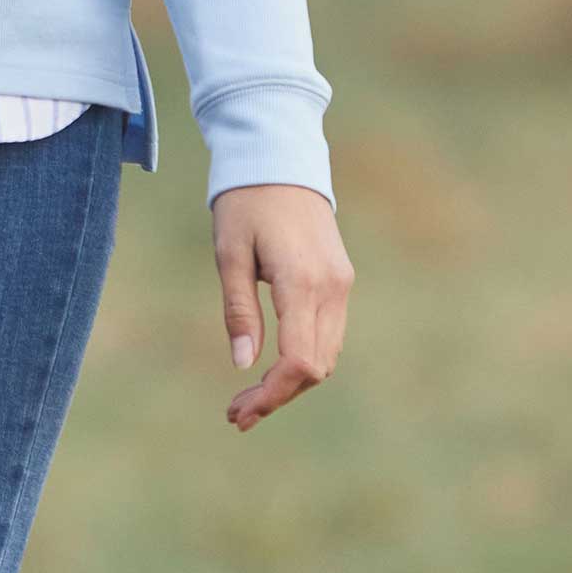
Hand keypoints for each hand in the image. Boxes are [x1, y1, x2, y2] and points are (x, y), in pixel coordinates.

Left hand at [211, 185, 353, 431]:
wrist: (282, 158)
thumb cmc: (246, 202)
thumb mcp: (230, 254)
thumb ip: (239, 311)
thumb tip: (244, 365)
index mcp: (302, 282)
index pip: (298, 361)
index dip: (272, 396)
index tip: (240, 414)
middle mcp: (332, 288)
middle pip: (314, 368)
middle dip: (277, 397)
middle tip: (235, 414)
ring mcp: (341, 285)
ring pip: (325, 357)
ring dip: (290, 384)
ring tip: (248, 399)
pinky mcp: (341, 281)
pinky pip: (327, 337)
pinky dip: (302, 362)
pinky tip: (271, 370)